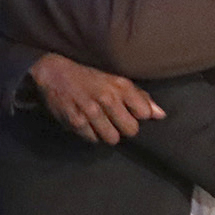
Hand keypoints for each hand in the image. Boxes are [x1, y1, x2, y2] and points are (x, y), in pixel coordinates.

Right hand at [28, 54, 162, 144]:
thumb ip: (139, 97)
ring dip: (107, 133)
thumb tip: (161, 115)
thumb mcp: (115, 81)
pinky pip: (93, 140)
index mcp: (120, 86)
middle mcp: (107, 98)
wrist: (53, 74)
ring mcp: (91, 111)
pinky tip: (86, 122)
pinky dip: (91, 134)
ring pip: (113, 139)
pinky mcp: (76, 122)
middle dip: (124, 128)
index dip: (138, 115)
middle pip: (131, 130)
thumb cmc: (88, 78)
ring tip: (100, 122)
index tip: (130, 112)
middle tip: (114, 120)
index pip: (144, 113)